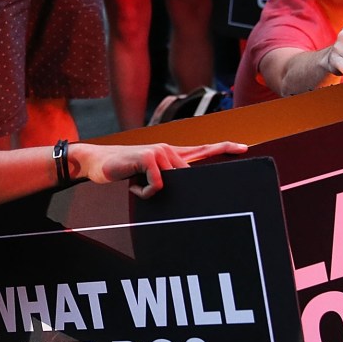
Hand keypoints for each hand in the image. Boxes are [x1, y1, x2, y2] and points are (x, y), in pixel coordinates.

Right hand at [72, 141, 247, 197]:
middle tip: (143, 187)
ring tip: (135, 184)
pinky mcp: (149, 157)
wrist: (98, 164)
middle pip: (186, 177)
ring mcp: (160, 151)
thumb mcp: (148, 179)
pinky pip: (158, 186)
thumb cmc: (124, 174)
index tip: (244, 148)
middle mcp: (169, 150)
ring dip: (150, 193)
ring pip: (170, 185)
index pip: (204, 149)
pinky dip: (144, 192)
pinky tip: (133, 183)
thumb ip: (167, 181)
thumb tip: (184, 192)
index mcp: (172, 155)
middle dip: (165, 189)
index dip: (225, 148)